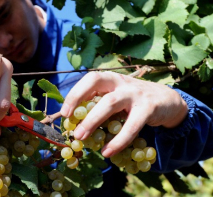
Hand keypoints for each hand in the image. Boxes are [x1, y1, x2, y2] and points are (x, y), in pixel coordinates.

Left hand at [60, 71, 187, 157]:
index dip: (75, 93)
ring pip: (110, 102)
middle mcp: (121, 82)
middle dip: (78, 102)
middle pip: (96, 83)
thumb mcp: (115, 99)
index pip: (90, 79)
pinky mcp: (149, 107)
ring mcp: (135, 93)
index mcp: (110, 79)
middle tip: (68, 122)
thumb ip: (98, 106)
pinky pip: (131, 125)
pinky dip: (118, 140)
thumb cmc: (133, 102)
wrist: (167, 101)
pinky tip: (108, 152)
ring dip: (93, 120)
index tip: (64, 112)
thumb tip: (73, 124)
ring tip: (81, 137)